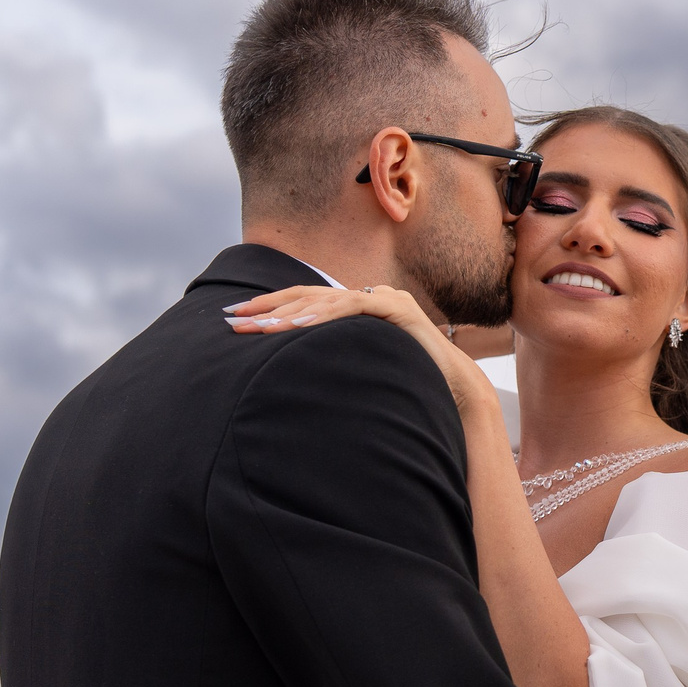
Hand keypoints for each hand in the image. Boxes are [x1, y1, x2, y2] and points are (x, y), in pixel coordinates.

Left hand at [226, 285, 499, 421]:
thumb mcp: (358, 370)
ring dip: (289, 314)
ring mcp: (384, 298)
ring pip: (327, 299)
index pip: (304, 301)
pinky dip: (326, 314)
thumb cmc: (407, 385)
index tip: (234, 319)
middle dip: (267, 308)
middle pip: (308, 295)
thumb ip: (332, 361)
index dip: (268, 308)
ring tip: (259, 328)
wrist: (455, 390)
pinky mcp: (397, 308)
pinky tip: (300, 325)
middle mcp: (367, 296)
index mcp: (355, 309)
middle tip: (232, 321)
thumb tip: (288, 377)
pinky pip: (354, 306)